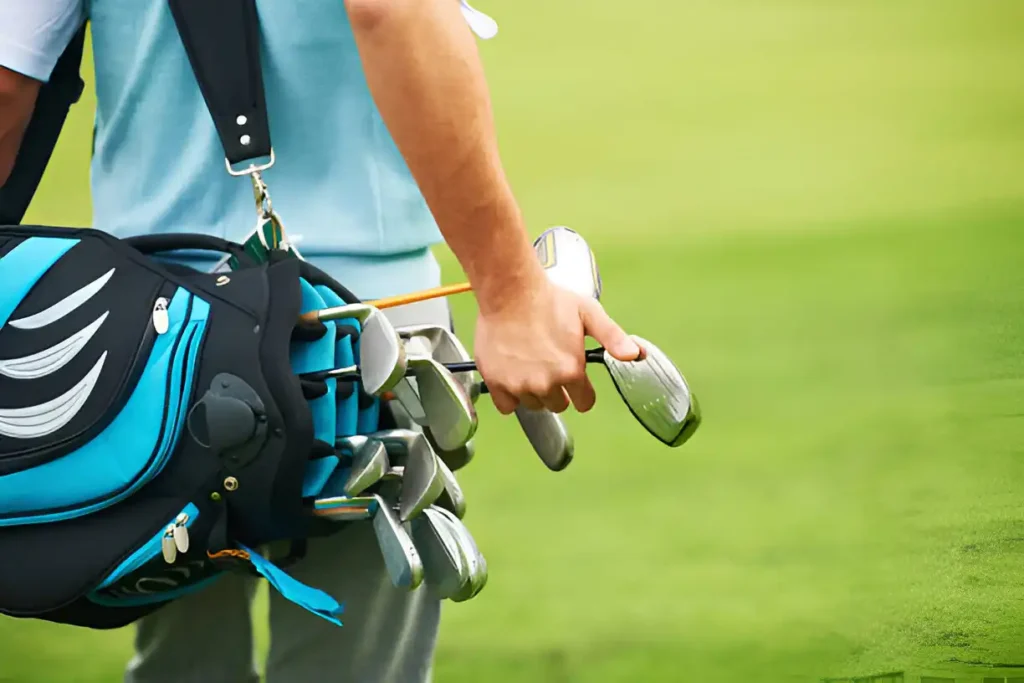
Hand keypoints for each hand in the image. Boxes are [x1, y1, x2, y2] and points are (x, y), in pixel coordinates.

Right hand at [473, 273, 641, 414]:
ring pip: (533, 405)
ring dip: (534, 391)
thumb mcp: (589, 313)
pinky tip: (512, 374)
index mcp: (571, 371)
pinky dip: (510, 395)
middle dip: (557, 389)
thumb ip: (613, 338)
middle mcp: (546, 383)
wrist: (509, 291)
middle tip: (549, 363)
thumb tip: (636, 355)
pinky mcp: (496, 382)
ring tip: (530, 364)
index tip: (574, 378)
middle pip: (557, 405)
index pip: (584, 403)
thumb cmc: (549, 299)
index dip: (582, 390)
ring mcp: (519, 385)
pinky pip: (507, 406)